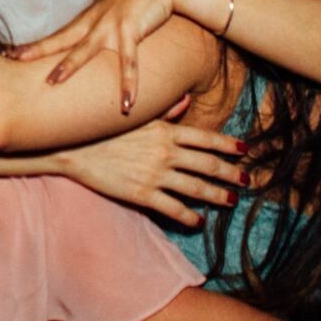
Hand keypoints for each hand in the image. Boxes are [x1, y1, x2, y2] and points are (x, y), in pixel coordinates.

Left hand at [24, 0, 212, 113]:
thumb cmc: (137, 1)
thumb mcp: (112, 15)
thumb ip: (100, 30)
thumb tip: (90, 47)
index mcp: (88, 20)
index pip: (57, 36)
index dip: (34, 46)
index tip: (10, 53)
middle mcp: (94, 22)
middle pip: (61, 39)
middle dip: (36, 51)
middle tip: (13, 60)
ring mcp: (111, 25)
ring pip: (85, 49)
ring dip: (68, 66)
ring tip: (51, 83)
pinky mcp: (132, 29)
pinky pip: (129, 61)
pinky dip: (128, 83)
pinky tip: (126, 104)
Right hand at [50, 94, 245, 226]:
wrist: (72, 146)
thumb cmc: (103, 128)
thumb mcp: (136, 115)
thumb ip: (164, 110)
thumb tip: (186, 100)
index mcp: (165, 131)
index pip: (206, 139)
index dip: (228, 145)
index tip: (245, 150)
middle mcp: (166, 153)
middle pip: (208, 165)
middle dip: (231, 174)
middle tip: (247, 180)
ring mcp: (155, 175)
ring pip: (197, 189)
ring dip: (218, 196)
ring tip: (231, 201)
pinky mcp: (142, 195)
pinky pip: (173, 208)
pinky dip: (189, 216)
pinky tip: (198, 220)